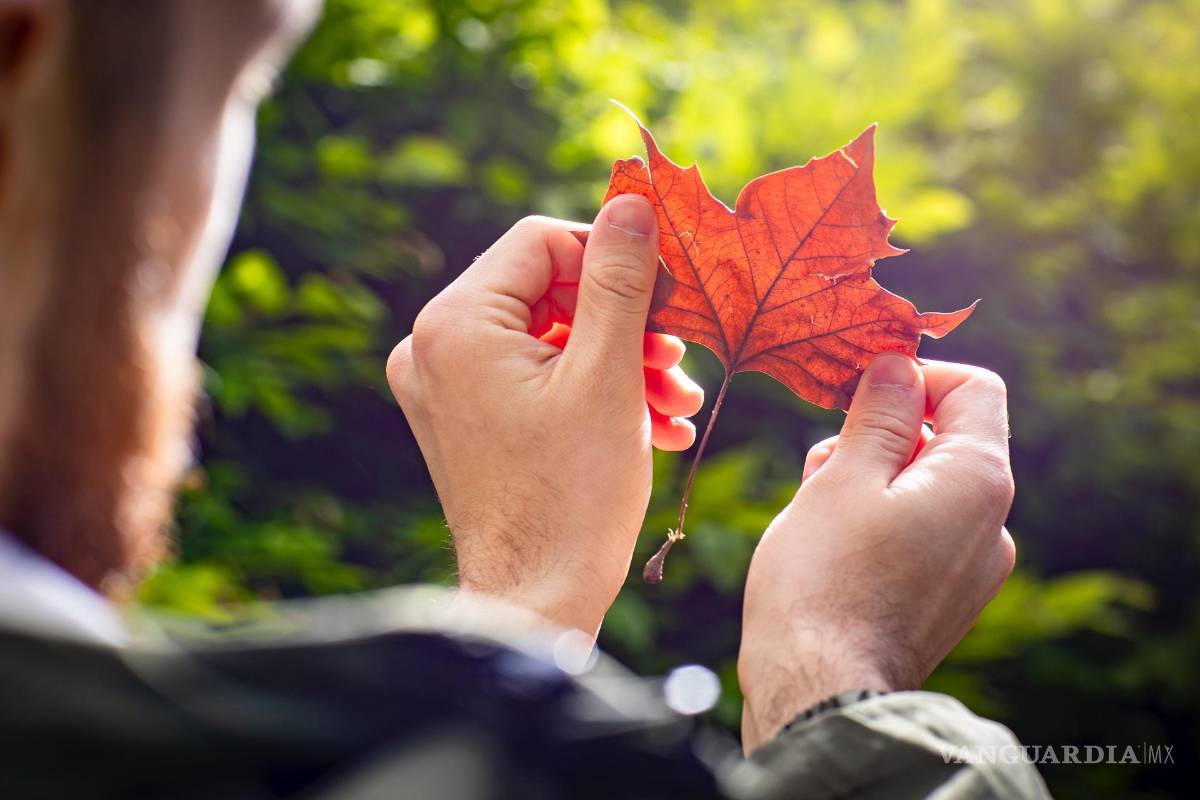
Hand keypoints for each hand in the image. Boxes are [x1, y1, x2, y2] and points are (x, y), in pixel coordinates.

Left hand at [386, 196, 703, 636]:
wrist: (536, 601)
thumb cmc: (573, 495)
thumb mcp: (609, 375)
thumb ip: (621, 279)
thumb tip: (631, 201)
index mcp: (456, 323)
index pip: (542, 241)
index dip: (613, 259)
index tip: (668, 299)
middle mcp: (432, 346)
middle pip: (546, 291)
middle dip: (623, 324)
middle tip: (677, 360)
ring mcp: (441, 387)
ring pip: (546, 338)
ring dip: (616, 362)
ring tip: (675, 401)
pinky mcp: (460, 420)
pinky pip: (530, 377)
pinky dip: (587, 390)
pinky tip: (649, 421)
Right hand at [737, 355, 1015, 750]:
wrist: (820, 694)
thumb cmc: (822, 580)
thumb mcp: (843, 476)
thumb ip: (879, 413)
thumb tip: (899, 361)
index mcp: (977, 481)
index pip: (975, 388)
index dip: (916, 374)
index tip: (858, 391)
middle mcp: (991, 523)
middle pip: (942, 438)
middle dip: (879, 435)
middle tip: (822, 464)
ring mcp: (971, 567)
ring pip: (920, 487)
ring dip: (868, 479)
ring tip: (815, 513)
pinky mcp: (943, 599)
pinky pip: (916, 533)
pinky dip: (875, 522)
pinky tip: (828, 549)